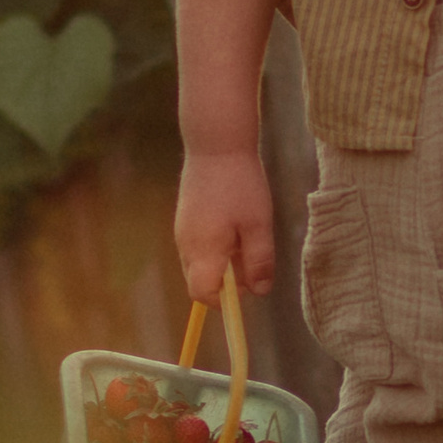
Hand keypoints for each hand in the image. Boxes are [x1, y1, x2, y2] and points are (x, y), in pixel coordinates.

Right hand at [174, 147, 275, 301]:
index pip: (203, 294)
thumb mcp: (258, 224)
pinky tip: (233, 221)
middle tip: (252, 254)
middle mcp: (185, 246)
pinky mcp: (185, 219)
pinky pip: (198, 246)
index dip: (226, 298)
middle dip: (227, 280)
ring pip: (200, 263)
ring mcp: (182, 231)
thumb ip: (259, 261)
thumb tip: (260, 292)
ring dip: (223, 261)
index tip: (249, 282)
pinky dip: (216, 246)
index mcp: (202, 251)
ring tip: (245, 233)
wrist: (216, 144)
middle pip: (200, 281)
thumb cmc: (240, 185)